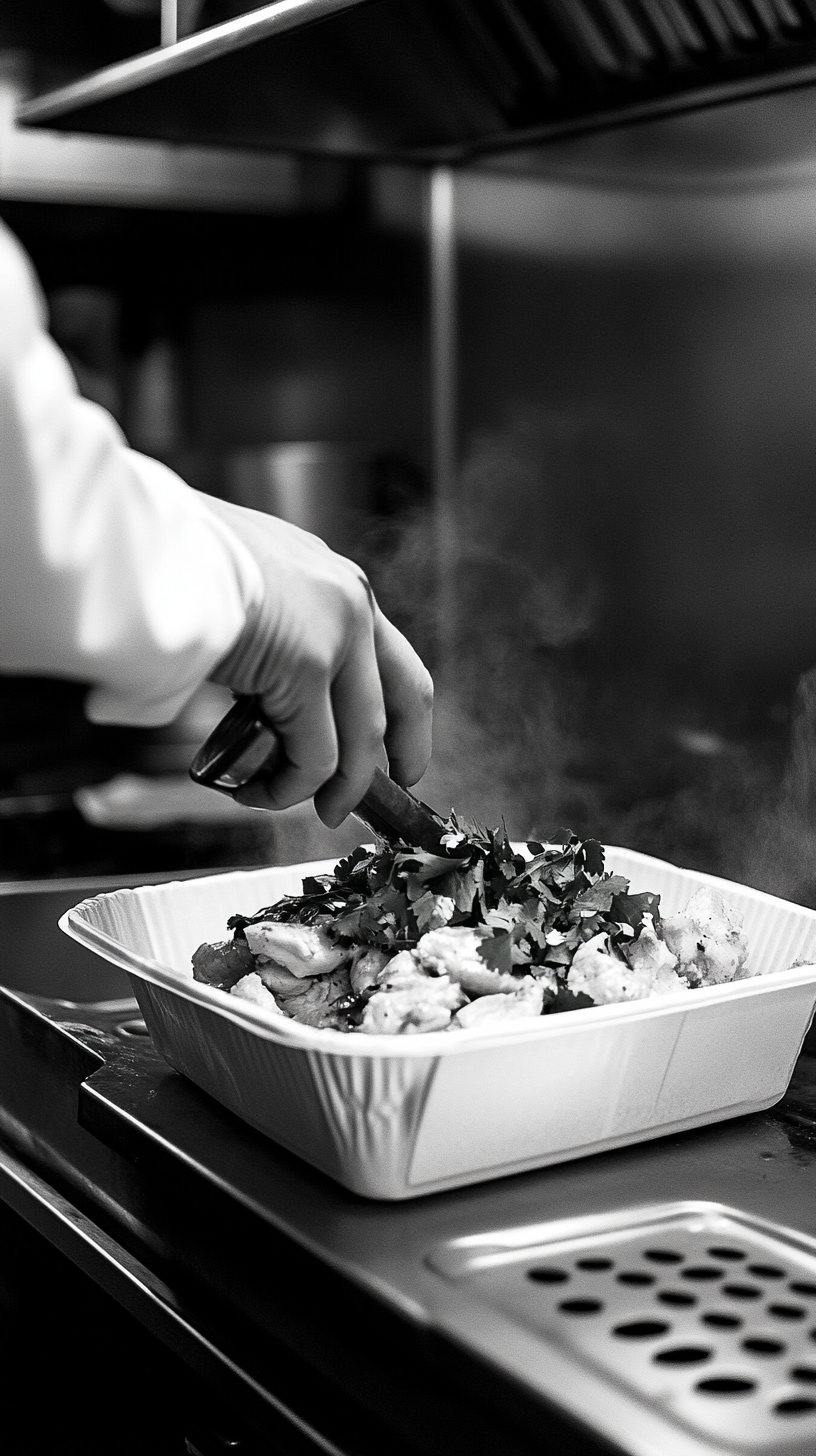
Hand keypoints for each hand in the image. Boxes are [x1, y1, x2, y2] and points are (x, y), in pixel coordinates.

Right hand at [202, 496, 432, 826]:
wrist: (144, 546)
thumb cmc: (170, 564)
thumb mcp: (245, 589)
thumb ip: (271, 630)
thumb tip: (256, 686)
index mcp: (336, 580)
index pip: (393, 655)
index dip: (403, 714)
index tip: (399, 753)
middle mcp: (351, 602)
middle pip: (408, 696)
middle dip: (401, 755)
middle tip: (374, 797)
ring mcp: (335, 634)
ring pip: (359, 740)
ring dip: (331, 788)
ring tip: (300, 809)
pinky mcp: (305, 667)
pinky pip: (313, 755)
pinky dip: (287, 788)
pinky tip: (253, 792)